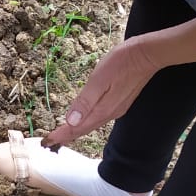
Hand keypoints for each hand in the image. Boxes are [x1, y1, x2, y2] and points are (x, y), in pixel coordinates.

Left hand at [44, 35, 161, 146]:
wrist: (147, 54)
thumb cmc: (122, 63)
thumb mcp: (99, 79)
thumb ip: (85, 101)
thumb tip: (71, 121)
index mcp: (103, 109)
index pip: (78, 127)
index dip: (62, 135)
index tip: (48, 140)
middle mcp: (110, 113)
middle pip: (85, 129)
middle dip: (67, 135)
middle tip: (52, 140)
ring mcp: (116, 108)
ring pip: (92, 124)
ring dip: (77, 129)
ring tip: (64, 133)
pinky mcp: (120, 101)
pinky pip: (99, 117)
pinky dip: (87, 121)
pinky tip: (82, 119)